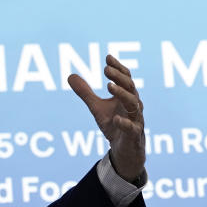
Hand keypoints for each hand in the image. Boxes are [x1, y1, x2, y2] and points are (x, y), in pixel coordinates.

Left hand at [67, 54, 145, 181]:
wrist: (124, 149)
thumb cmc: (114, 125)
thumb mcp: (97, 108)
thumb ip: (86, 93)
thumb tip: (70, 75)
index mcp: (126, 96)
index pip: (125, 78)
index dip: (118, 67)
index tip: (107, 57)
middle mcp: (134, 105)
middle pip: (130, 87)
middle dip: (119, 77)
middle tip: (106, 70)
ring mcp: (135, 120)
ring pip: (134, 104)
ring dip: (122, 94)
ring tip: (109, 86)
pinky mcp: (134, 135)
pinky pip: (131, 128)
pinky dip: (124, 123)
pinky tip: (116, 118)